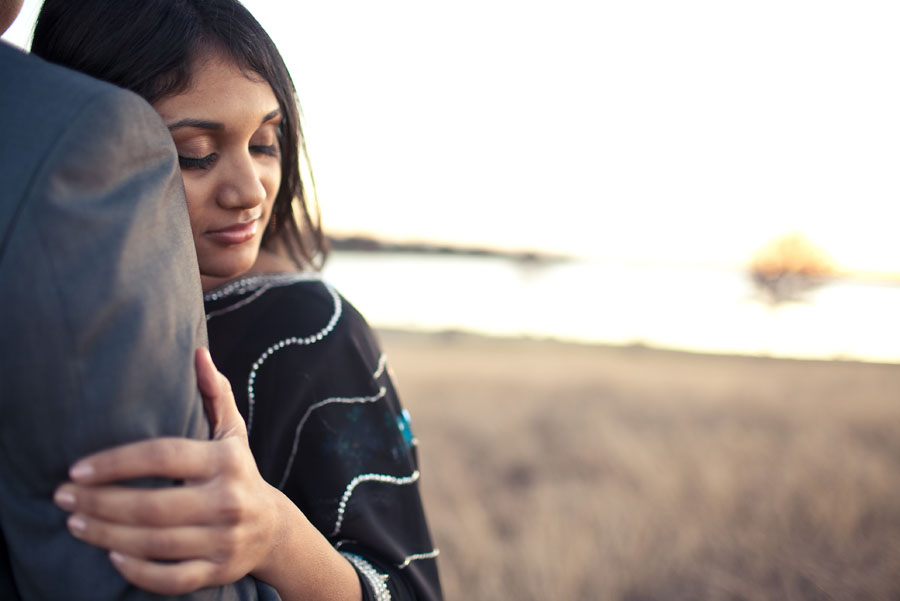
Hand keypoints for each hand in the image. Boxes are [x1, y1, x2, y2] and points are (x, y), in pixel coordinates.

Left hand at [53, 348, 280, 594]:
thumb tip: (198, 353)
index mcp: (227, 460)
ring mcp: (224, 539)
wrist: (273, 530)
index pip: (164, 456)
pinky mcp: (218, 571)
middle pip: (152, 505)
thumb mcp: (233, 431)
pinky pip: (171, 577)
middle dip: (100, 503)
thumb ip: (216, 393)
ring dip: (106, 535)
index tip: (77, 469)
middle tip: (64, 498)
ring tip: (76, 523)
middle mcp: (228, 500)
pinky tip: (112, 554)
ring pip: (155, 542)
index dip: (117, 462)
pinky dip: (138, 570)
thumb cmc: (239, 472)